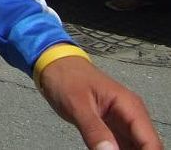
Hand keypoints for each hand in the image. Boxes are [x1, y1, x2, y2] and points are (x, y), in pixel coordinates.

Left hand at [38, 56, 162, 149]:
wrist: (54, 65)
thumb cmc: (66, 76)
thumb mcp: (76, 104)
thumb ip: (93, 129)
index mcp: (129, 106)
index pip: (150, 142)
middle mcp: (131, 115)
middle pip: (146, 147)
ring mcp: (123, 122)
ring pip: (136, 148)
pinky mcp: (112, 128)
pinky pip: (123, 147)